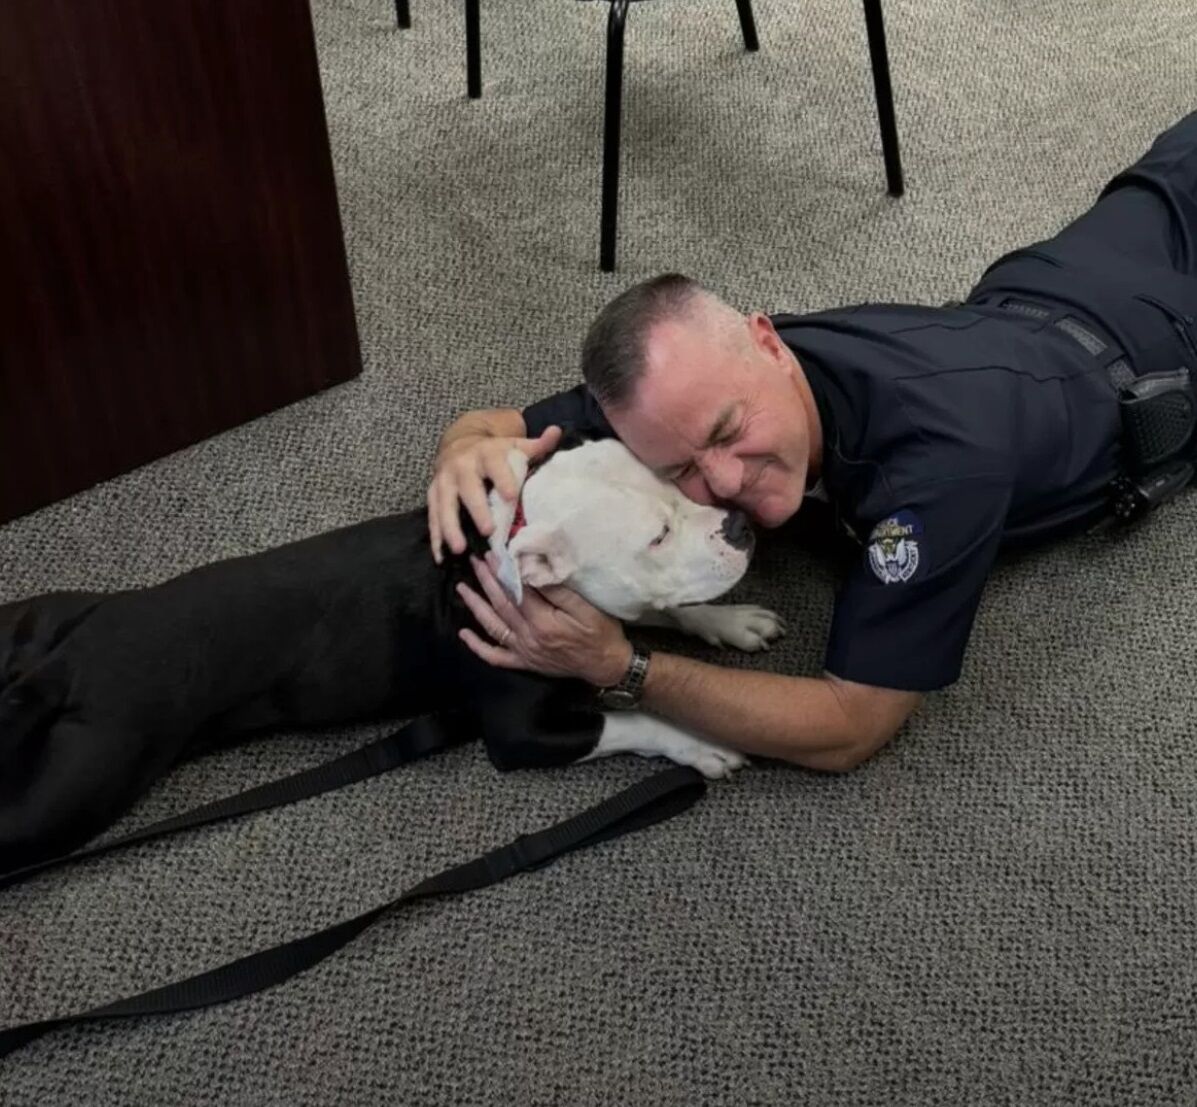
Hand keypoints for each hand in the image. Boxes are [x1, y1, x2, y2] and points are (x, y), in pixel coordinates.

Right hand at [428, 425, 562, 562]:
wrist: (458, 442)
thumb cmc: (493, 451)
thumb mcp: (513, 445)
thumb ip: (537, 444)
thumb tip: (556, 432)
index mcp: (485, 453)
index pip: (494, 465)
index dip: (503, 479)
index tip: (512, 496)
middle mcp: (461, 466)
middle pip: (468, 489)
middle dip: (477, 510)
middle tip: (488, 531)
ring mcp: (444, 481)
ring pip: (444, 505)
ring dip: (450, 528)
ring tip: (459, 549)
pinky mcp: (432, 495)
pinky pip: (432, 516)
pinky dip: (435, 537)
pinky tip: (440, 556)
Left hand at [456, 553, 632, 686]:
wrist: (606, 665)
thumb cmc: (601, 633)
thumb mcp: (586, 607)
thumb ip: (557, 590)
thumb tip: (533, 571)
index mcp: (543, 622)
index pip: (516, 591)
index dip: (502, 572)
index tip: (493, 554)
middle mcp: (528, 637)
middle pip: (500, 605)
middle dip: (486, 581)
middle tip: (474, 561)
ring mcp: (524, 651)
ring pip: (492, 627)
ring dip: (475, 607)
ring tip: (462, 588)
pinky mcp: (525, 662)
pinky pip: (495, 657)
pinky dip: (478, 646)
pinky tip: (465, 634)